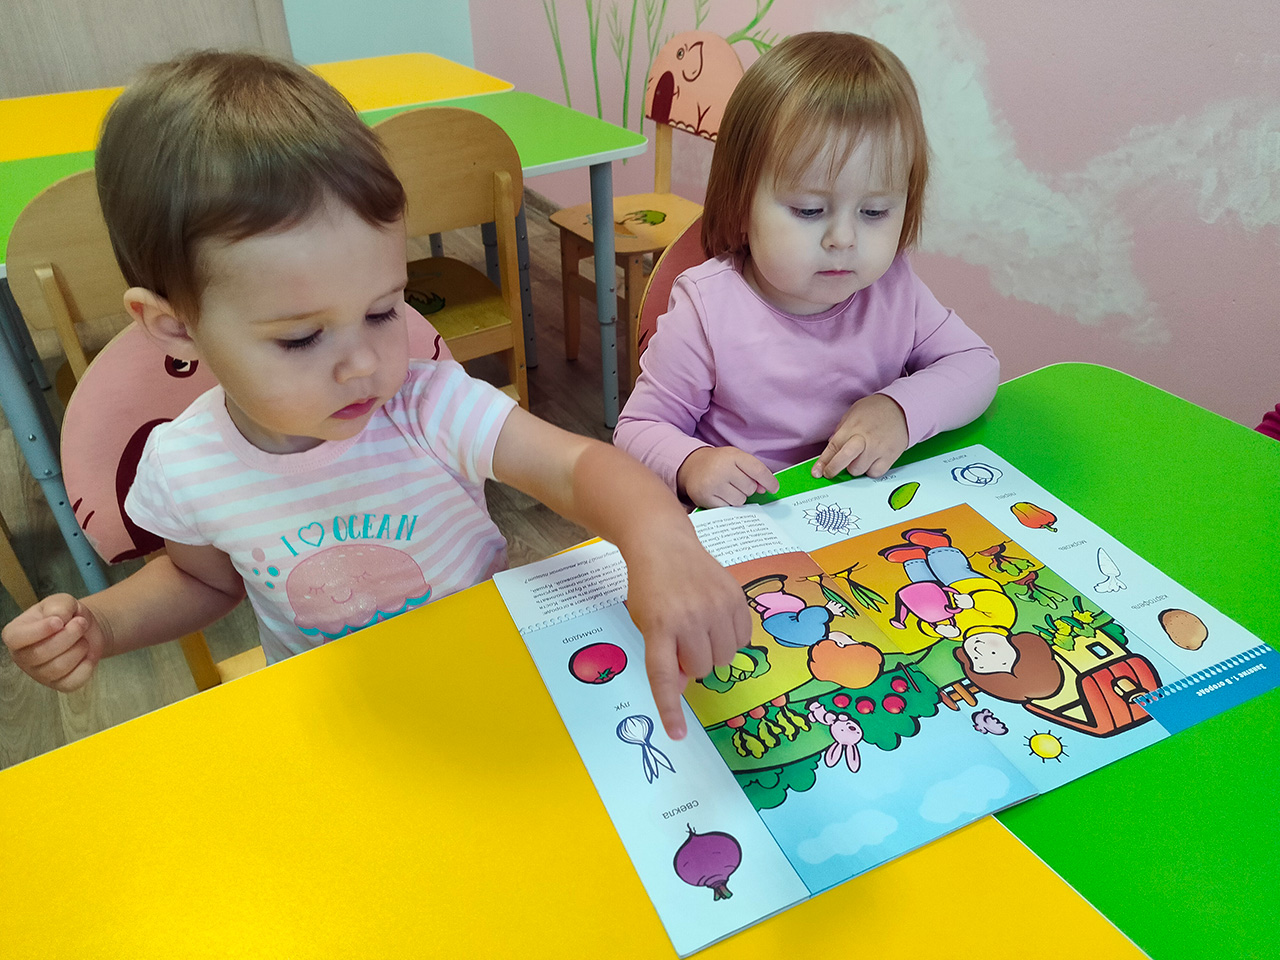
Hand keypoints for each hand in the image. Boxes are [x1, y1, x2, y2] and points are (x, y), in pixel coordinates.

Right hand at [2, 594, 109, 691]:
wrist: (84, 628)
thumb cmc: (66, 615)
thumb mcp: (62, 601)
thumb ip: (58, 606)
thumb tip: (57, 618)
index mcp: (15, 634)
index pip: (16, 638)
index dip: (39, 631)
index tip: (59, 621)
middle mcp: (22, 657)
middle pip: (40, 654)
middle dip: (68, 636)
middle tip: (81, 623)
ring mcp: (40, 674)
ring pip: (58, 668)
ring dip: (78, 649)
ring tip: (82, 638)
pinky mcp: (59, 685)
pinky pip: (73, 681)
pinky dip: (86, 665)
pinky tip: (86, 654)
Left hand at [624, 529, 751, 739]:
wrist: (664, 544)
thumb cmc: (651, 589)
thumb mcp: (646, 623)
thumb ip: (664, 657)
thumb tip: (687, 687)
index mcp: (659, 626)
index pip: (665, 676)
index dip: (671, 708)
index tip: (678, 735)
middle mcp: (689, 617)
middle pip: (703, 669)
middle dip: (693, 663)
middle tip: (682, 640)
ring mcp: (716, 606)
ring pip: (725, 657)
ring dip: (713, 652)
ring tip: (699, 628)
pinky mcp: (736, 597)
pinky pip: (744, 639)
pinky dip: (731, 638)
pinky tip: (717, 619)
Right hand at [677, 445, 779, 507]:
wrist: (691, 466)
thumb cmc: (718, 463)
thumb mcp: (736, 459)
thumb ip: (753, 471)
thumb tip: (765, 489)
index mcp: (732, 456)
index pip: (758, 471)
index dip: (769, 481)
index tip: (774, 488)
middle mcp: (721, 469)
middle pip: (750, 488)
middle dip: (747, 488)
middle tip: (736, 482)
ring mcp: (712, 484)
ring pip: (740, 501)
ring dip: (737, 497)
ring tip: (726, 488)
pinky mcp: (705, 498)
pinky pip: (727, 508)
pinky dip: (726, 504)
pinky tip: (719, 495)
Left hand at [812, 394, 908, 479]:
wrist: (902, 408)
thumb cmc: (876, 410)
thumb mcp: (852, 414)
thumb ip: (841, 432)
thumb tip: (832, 449)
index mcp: (852, 427)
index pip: (833, 447)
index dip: (823, 462)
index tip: (817, 472)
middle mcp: (864, 439)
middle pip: (844, 461)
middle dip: (834, 469)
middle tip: (830, 472)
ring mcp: (877, 449)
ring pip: (858, 470)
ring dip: (855, 468)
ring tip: (859, 458)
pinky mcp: (890, 456)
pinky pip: (875, 473)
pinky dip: (870, 470)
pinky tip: (871, 461)